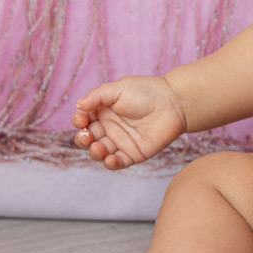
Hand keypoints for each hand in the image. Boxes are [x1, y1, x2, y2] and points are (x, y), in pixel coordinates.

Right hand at [70, 75, 187, 169]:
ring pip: (99, 152)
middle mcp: (109, 127)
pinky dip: (110, 164)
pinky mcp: (133, 153)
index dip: (78, 121)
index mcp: (103, 111)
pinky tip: (109, 159)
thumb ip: (97, 96)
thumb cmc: (147, 92)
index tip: (82, 119)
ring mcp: (121, 141)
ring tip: (99, 147)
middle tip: (87, 134)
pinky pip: (117, 162)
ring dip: (94, 153)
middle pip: (88, 138)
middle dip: (82, 139)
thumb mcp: (118, 88)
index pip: (83, 120)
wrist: (174, 103)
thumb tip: (78, 105)